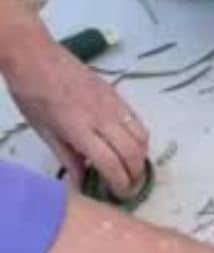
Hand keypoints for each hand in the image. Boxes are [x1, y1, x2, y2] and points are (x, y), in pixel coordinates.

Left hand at [5, 36, 147, 195]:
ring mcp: (113, 105)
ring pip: (142, 138)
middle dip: (134, 175)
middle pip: (132, 153)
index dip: (120, 184)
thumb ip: (67, 158)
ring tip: (132, 167)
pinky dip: (140, 139)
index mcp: (78, 129)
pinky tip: (131, 145)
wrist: (36, 57)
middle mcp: (101, 118)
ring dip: (141, 158)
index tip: (119, 195)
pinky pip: (138, 122)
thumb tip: (82, 183)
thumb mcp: (44, 131)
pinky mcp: (118, 96)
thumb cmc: (33, 95)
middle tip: (128, 185)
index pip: (111, 163)